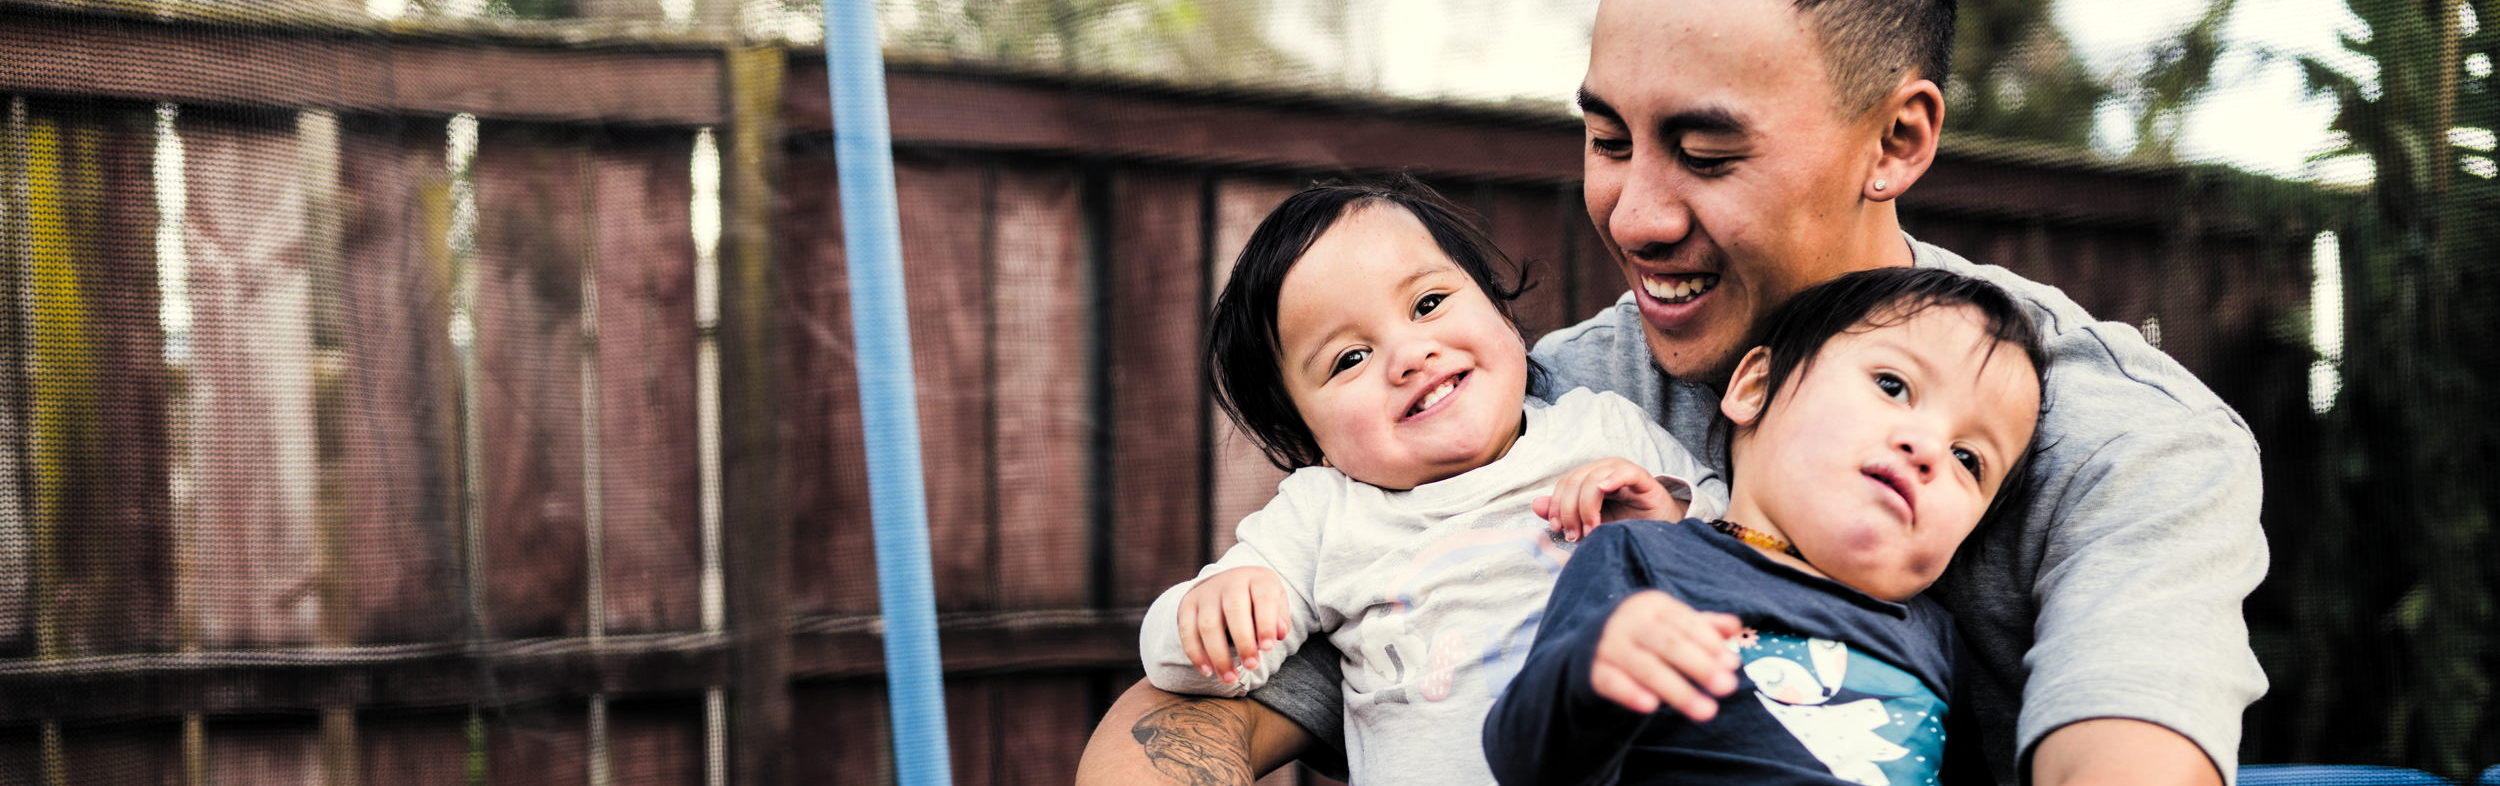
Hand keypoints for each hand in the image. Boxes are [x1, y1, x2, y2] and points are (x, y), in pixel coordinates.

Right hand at [1177, 566, 1288, 683]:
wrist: (1228, 583)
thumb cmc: (1258, 600)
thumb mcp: (1276, 602)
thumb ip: (1280, 618)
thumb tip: (1279, 634)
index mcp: (1257, 579)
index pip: (1263, 598)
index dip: (1266, 624)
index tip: (1268, 649)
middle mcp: (1230, 582)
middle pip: (1234, 610)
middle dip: (1243, 642)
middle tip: (1252, 666)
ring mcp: (1206, 593)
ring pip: (1208, 624)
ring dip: (1218, 655)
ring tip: (1230, 678)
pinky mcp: (1188, 605)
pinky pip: (1187, 631)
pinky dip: (1196, 654)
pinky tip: (1208, 671)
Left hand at [1534, 458, 1685, 542]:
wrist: (1659, 531)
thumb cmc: (1624, 524)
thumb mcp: (1589, 522)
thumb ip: (1564, 513)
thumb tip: (1536, 505)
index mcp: (1589, 478)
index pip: (1565, 484)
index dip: (1557, 505)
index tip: (1558, 529)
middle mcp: (1603, 470)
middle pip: (1576, 481)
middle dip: (1571, 510)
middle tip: (1575, 535)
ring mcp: (1622, 472)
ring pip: (1594, 478)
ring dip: (1588, 507)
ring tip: (1592, 529)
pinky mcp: (1642, 478)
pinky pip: (1625, 472)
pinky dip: (1612, 478)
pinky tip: (1605, 489)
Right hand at [1591, 590, 1742, 720]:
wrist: (1591, 647)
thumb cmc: (1646, 636)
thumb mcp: (1672, 626)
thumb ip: (1703, 627)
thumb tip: (1735, 627)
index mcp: (1652, 604)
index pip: (1684, 623)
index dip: (1708, 643)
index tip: (1731, 664)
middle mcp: (1628, 621)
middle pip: (1668, 644)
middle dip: (1699, 666)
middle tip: (1727, 687)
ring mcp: (1608, 644)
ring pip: (1645, 667)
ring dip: (1677, 690)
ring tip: (1706, 711)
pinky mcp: (1593, 669)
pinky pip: (1612, 682)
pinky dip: (1630, 693)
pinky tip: (1651, 707)